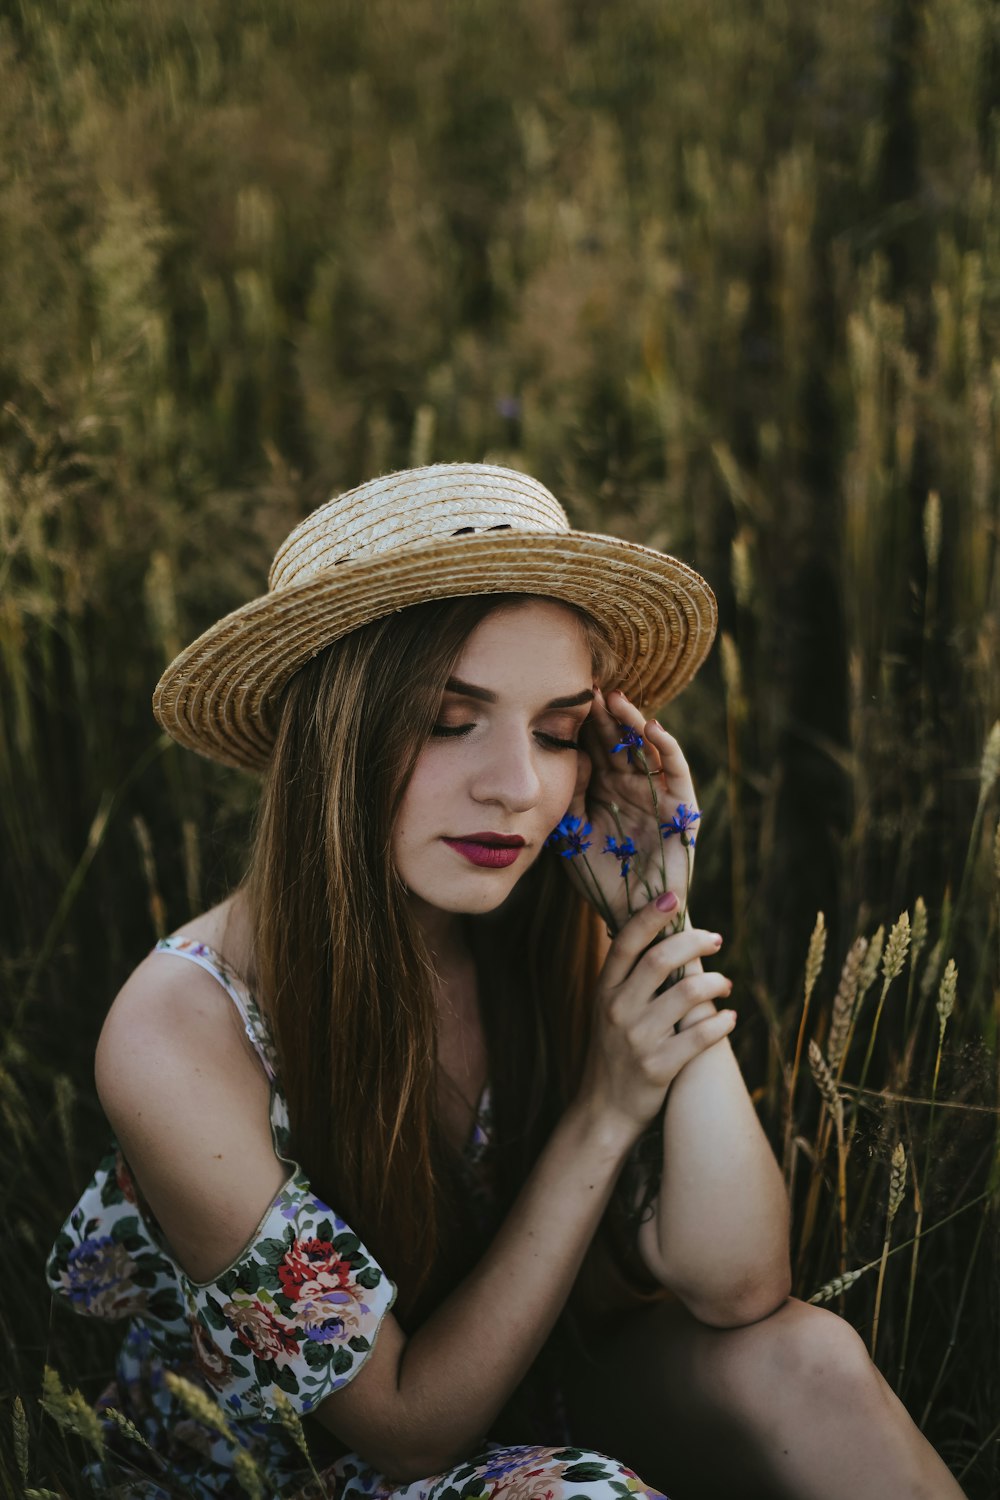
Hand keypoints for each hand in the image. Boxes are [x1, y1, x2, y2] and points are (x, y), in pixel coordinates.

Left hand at [555, 686, 699, 930]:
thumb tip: (571, 757)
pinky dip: (666, 746)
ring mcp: (655, 793)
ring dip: (633, 722)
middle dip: (604, 716)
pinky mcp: (681, 805)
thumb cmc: (600, 878)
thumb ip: (570, 797)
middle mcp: (629, 786)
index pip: (591, 749)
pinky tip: (650, 727)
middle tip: (589, 688)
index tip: (561, 698)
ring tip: (616, 699)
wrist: (632, 916)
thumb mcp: (572, 834)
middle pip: (617, 741)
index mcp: (601, 790)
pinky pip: (675, 768)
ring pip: (645, 748)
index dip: (580, 725)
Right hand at [575, 896, 734, 1135]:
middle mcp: (617, 1010)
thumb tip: (656, 929)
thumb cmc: (615, 1051)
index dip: (650, 916)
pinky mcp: (658, 1068)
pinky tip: (732, 1018)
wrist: (604, 1110)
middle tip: (716, 940)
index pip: (626, 942)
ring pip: (687, 994)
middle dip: (695, 943)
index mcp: (605, 990)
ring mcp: (637, 1040)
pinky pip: (700, 1037)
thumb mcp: (609, 1009)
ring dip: (716, 982)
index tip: (674, 897)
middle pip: (661, 959)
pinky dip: (722, 1023)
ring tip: (726, 983)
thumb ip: (629, 976)